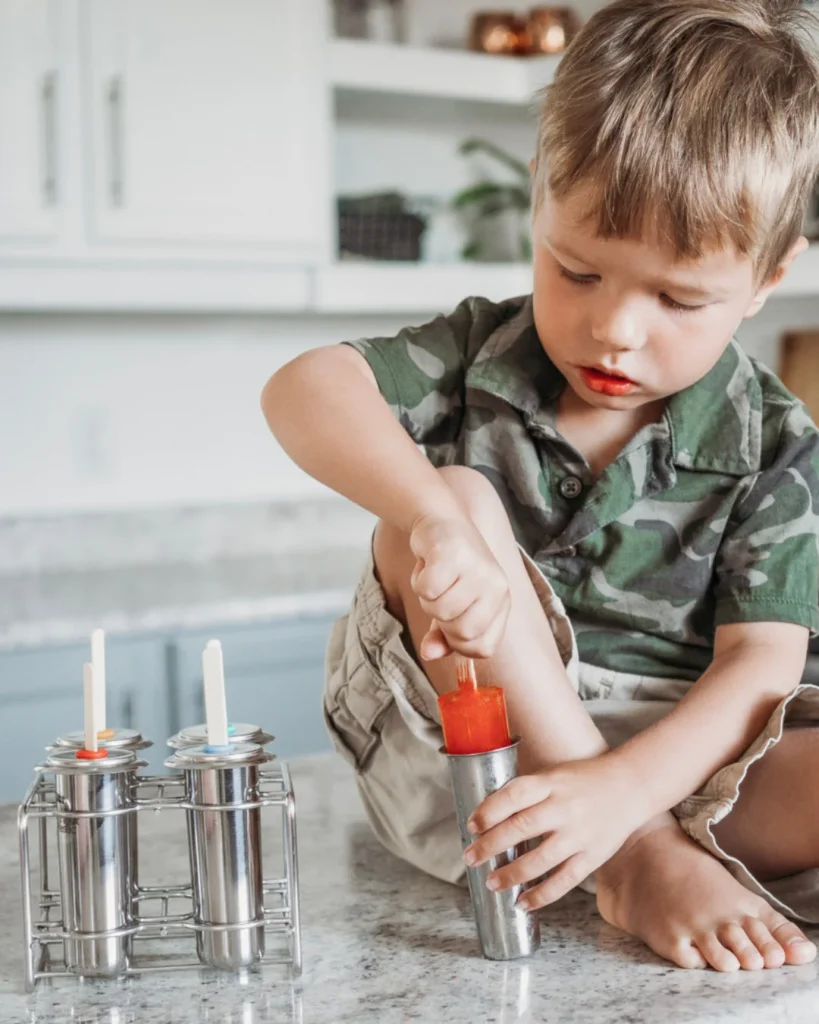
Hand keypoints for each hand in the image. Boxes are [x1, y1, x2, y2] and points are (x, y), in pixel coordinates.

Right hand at [409, 513, 509, 660]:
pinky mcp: (453, 554)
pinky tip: (427, 564)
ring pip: (441, 611)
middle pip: (463, 632)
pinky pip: (427, 590)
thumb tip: (429, 654)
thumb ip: (443, 635)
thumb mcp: (452, 604)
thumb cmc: (450, 567)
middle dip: (441, 619)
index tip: (449, 624)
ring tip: (435, 576)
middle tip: (441, 594)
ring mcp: (477, 570)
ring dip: (427, 598)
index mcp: (502, 601)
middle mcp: (496, 586)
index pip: (483, 647)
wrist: (441, 520)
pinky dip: (419, 580)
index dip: (459, 643)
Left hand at [463, 753, 645, 908]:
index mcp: (552, 783)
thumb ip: (528, 792)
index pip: (515, 795)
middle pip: (522, 827)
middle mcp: (565, 807)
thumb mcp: (554, 775)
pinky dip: (542, 895)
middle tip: (470, 858)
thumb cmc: (585, 779)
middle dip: (491, 845)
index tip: (471, 825)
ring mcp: (580, 834)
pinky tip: (523, 902)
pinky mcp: (593, 856)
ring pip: (541, 859)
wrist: (632, 786)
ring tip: (491, 883)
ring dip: (512, 874)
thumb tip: (488, 814)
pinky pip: (565, 880)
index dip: (489, 810)